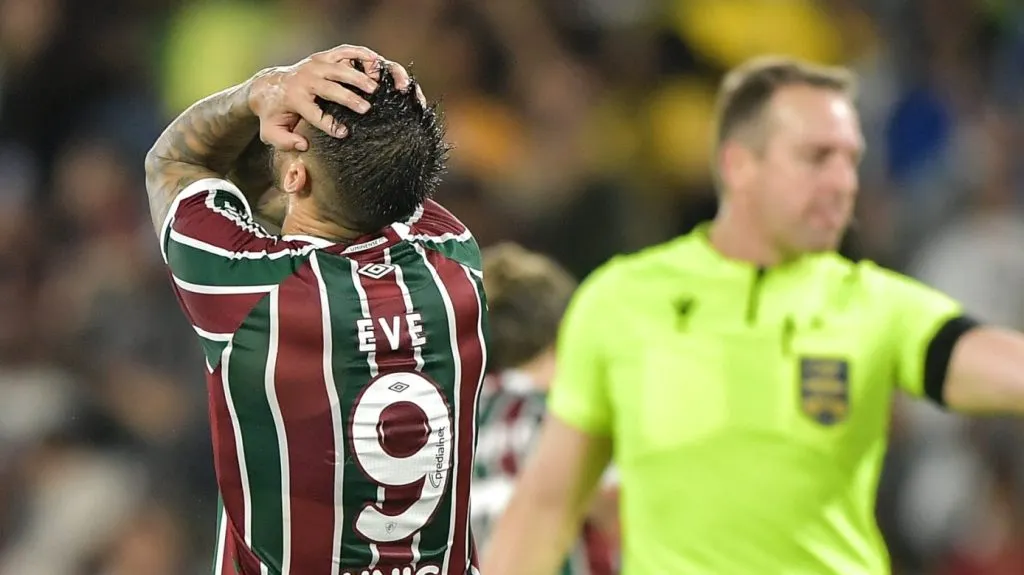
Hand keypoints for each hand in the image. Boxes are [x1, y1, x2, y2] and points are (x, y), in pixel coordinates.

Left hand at [249, 44, 425, 150]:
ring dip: (358, 77)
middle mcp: (305, 79)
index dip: (329, 124)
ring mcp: (315, 64)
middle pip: (329, 87)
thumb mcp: (271, 132)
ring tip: (375, 88)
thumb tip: (303, 145)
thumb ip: (284, 142)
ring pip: (339, 68)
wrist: (269, 85)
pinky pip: (345, 52)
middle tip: (366, 109)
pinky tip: (377, 62)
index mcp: (293, 98)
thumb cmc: (274, 113)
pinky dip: (361, 55)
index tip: (343, 133)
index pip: (313, 113)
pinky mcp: (324, 56)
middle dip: (348, 98)